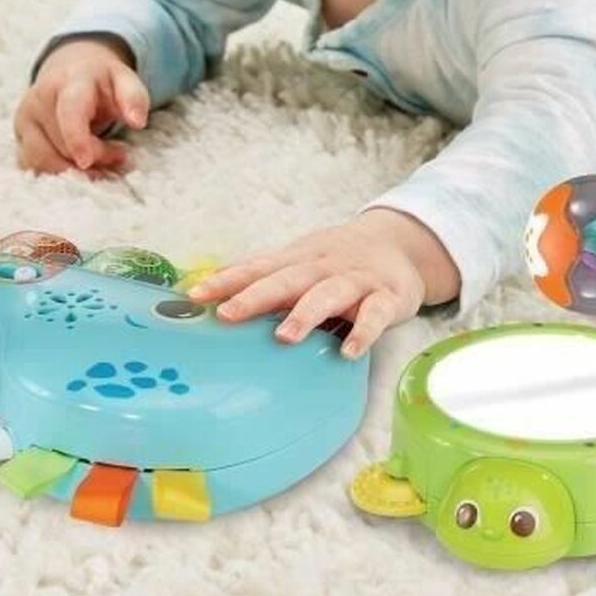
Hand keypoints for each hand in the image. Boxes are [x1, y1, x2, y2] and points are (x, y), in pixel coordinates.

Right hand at [14, 34, 149, 175]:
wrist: (71, 68)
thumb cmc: (102, 80)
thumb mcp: (125, 79)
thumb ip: (134, 97)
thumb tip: (138, 122)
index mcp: (69, 82)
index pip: (69, 112)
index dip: (77, 139)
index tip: (87, 161)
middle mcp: (39, 100)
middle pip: (60, 144)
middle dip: (93, 158)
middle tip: (119, 155)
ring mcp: (25, 119)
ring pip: (41, 160)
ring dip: (73, 171)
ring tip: (101, 164)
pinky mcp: (19, 137)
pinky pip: (32, 166)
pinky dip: (56, 174)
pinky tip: (78, 168)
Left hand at [186, 207, 461, 358]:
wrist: (400, 244)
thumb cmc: (339, 260)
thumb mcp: (301, 259)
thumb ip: (264, 274)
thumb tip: (209, 284)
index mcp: (300, 259)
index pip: (259, 267)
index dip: (228, 280)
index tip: (195, 294)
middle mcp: (324, 267)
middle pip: (288, 279)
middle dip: (257, 296)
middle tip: (228, 314)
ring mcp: (357, 281)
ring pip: (329, 294)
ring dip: (306, 313)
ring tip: (284, 337)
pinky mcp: (388, 297)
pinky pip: (376, 315)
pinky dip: (364, 331)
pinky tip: (349, 351)